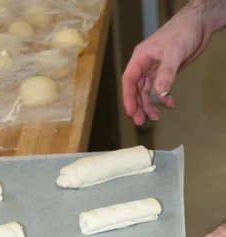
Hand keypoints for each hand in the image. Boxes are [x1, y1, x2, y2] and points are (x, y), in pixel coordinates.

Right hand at [122, 3, 213, 124]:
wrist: (199, 24)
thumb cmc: (184, 30)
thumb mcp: (174, 52)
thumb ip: (166, 73)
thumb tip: (160, 93)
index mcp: (141, 58)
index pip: (129, 81)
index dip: (128, 98)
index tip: (131, 113)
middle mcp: (145, 64)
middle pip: (136, 89)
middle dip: (137, 106)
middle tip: (140, 121)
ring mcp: (154, 69)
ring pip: (146, 92)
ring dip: (149, 105)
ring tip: (155, 117)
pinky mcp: (165, 72)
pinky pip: (160, 89)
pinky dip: (164, 99)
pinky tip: (170, 105)